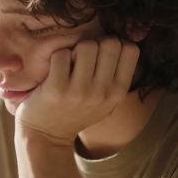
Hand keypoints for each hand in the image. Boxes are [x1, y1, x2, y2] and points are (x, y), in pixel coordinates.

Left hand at [14, 38, 139, 145]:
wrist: (46, 136)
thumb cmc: (76, 111)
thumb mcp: (105, 100)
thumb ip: (116, 75)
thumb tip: (122, 40)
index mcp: (118, 92)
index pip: (131, 49)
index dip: (115, 44)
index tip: (101, 55)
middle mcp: (103, 93)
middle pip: (109, 43)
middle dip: (95, 44)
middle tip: (82, 59)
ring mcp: (80, 92)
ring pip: (86, 45)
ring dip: (75, 50)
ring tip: (69, 65)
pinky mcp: (56, 89)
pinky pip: (61, 54)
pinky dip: (57, 57)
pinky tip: (55, 71)